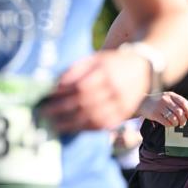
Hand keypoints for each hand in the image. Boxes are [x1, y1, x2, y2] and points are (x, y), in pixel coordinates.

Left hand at [39, 48, 154, 131]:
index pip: (80, 86)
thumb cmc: (113, 62)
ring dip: (72, 124)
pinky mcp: (125, 113)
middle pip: (85, 103)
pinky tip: (75, 129)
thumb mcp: (96, 58)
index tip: (47, 98)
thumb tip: (57, 85)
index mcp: (106, 72)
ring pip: (94, 118)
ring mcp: (121, 103)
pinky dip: (88, 128)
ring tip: (57, 126)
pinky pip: (104, 125)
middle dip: (62, 110)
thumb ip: (76, 69)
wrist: (143, 67)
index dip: (63, 94)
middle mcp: (114, 89)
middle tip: (45, 115)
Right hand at [139, 91, 187, 126]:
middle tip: (183, 123)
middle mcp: (165, 100)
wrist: (142, 102)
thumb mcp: (169, 98)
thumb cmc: (158, 100)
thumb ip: (181, 101)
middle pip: (179, 112)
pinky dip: (170, 125)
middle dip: (183, 119)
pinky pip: (166, 122)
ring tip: (176, 124)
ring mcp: (159, 107)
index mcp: (171, 95)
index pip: (183, 103)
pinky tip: (170, 124)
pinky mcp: (154, 114)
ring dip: (177, 123)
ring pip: (173, 118)